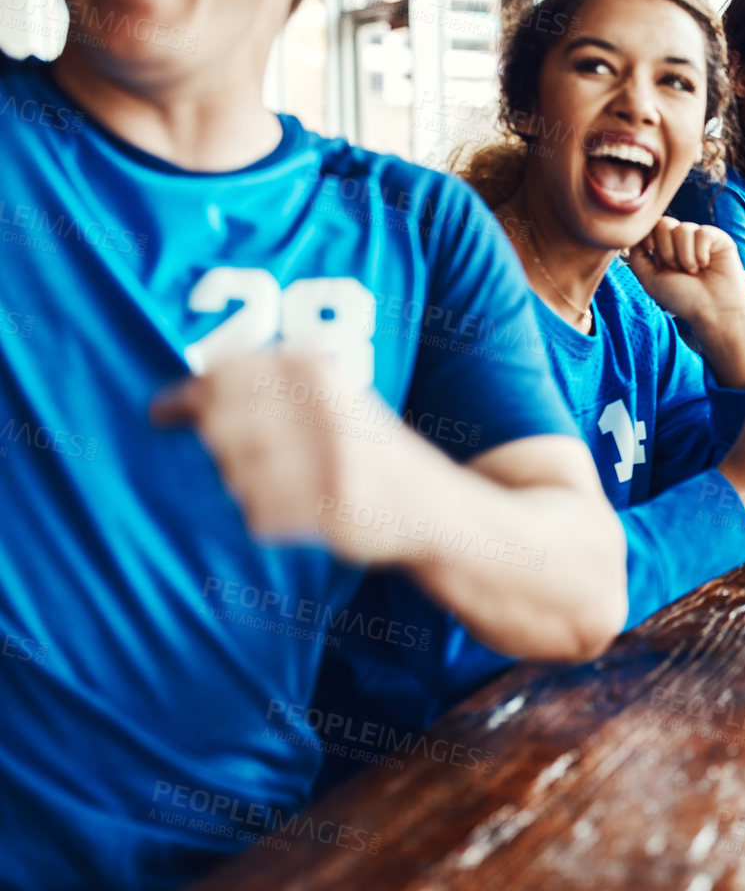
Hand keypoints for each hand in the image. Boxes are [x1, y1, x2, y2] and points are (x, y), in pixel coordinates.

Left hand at [150, 352, 395, 561]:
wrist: (433, 505)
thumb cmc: (368, 449)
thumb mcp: (333, 396)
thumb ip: (271, 386)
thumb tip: (180, 396)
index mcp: (322, 373)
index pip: (225, 373)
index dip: (188, 395)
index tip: (165, 410)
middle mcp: (324, 408)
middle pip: (220, 422)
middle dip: (220, 444)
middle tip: (244, 455)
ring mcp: (329, 459)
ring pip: (235, 472)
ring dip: (248, 484)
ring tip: (288, 483)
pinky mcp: (331, 506)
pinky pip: (259, 515)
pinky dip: (270, 518)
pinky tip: (302, 510)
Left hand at [624, 219, 744, 386]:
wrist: (713, 311)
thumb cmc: (683, 299)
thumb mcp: (650, 280)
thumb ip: (636, 257)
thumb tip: (636, 236)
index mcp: (663, 250)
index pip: (650, 227)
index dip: (648, 237)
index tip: (652, 252)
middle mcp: (680, 243)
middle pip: (664, 223)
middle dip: (666, 249)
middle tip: (676, 269)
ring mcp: (698, 239)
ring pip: (683, 228)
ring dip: (684, 255)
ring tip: (693, 272)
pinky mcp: (717, 239)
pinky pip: (702, 232)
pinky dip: (700, 252)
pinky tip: (705, 265)